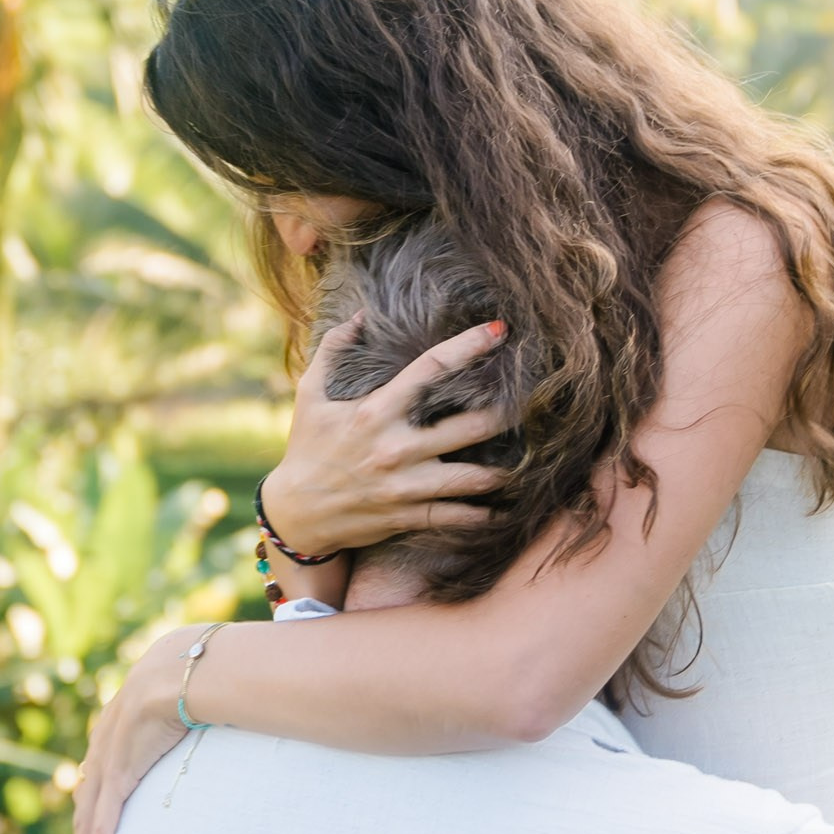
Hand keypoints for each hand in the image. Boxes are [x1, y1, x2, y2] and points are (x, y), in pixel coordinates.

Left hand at [70, 624, 200, 833]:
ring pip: (88, 820)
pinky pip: (103, 823)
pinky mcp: (118, 775)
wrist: (188, 667)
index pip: (101, 773)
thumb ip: (201, 709)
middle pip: (87, 802)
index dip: (96, 803)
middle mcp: (104, 744)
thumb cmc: (202, 672)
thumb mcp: (193, 695)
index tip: (97, 828)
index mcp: (119, 724)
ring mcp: (107, 761)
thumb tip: (239, 708)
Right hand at [258, 314, 516, 556]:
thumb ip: (333, 350)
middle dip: (508, 413)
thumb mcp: (310, 395)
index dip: (468, 346)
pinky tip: (507, 507)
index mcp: (375, 412)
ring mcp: (405, 486)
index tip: (499, 330)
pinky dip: (487, 514)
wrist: (296, 515)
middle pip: (469, 427)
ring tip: (535, 456)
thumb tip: (361, 316)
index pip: (429, 370)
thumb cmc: (307, 449)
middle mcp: (395, 448)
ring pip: (473, 478)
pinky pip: (459, 517)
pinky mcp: (409, 516)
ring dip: (507, 469)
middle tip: (536, 400)